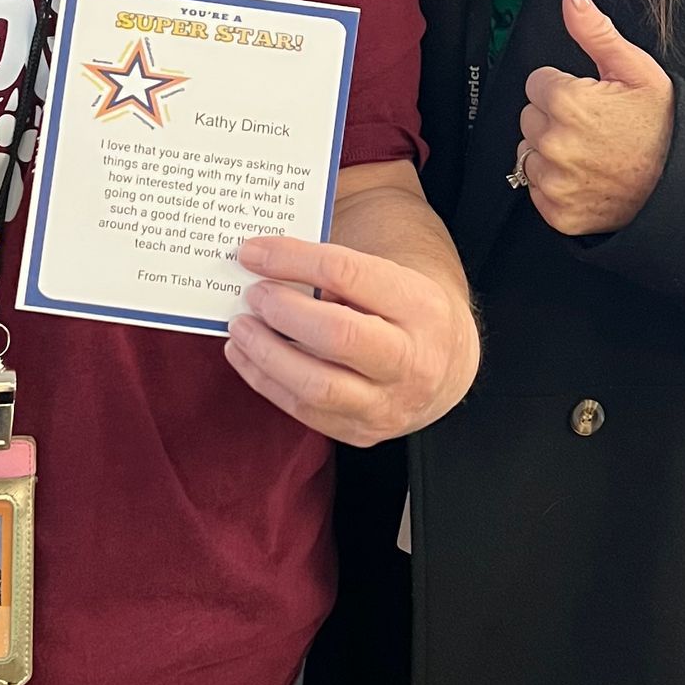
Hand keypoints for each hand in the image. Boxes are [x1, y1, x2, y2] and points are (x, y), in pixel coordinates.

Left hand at [224, 233, 480, 447]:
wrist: (445, 366)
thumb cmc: (404, 310)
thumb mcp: (390, 277)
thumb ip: (338, 270)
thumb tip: (266, 259)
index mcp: (421, 306)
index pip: (349, 274)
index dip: (293, 259)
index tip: (252, 251)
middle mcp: (412, 361)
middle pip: (337, 336)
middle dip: (283, 312)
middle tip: (253, 294)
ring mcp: (389, 405)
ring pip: (317, 386)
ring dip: (266, 354)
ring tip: (240, 327)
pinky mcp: (363, 433)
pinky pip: (305, 412)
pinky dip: (266, 381)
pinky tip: (245, 356)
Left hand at [517, 0, 673, 236]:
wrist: (683, 187)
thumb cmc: (664, 126)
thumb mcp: (636, 69)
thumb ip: (594, 30)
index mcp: (568, 102)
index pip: (537, 83)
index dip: (565, 88)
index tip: (591, 101)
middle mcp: (554, 142)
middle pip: (530, 117)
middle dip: (555, 118)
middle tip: (595, 128)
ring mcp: (554, 181)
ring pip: (529, 153)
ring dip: (552, 152)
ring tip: (592, 154)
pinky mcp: (556, 212)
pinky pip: (536, 189)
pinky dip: (556, 185)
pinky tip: (587, 179)